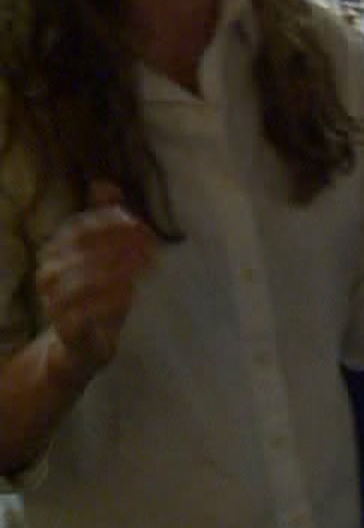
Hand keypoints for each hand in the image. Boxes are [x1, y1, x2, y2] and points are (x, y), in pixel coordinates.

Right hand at [34, 181, 157, 377]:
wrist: (80, 345)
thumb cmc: (96, 292)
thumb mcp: (104, 253)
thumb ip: (104, 217)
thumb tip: (103, 182)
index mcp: (56, 250)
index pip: (79, 227)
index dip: (111, 222)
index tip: (142, 224)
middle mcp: (48, 273)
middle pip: (80, 250)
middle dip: (119, 242)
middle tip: (152, 241)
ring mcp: (53, 302)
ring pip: (80, 279)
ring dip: (118, 268)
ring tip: (148, 263)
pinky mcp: (65, 328)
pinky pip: (84, 311)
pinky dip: (109, 299)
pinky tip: (132, 291)